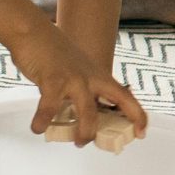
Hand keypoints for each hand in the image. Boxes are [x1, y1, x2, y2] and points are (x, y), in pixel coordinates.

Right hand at [17, 27, 148, 145]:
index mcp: (98, 75)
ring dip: (84, 131)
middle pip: (115, 104)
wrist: (32, 31)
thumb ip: (82, 89)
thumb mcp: (76, 70)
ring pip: (88, 111)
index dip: (137, 115)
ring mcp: (74, 78)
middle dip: (113, 126)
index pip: (126, 96)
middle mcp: (91, 77)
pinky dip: (43, 121)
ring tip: (76, 141)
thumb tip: (80, 114)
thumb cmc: (52, 53)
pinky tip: (38, 128)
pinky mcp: (53, 80)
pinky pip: (50, 107)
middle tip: (94, 142)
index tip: (142, 132)